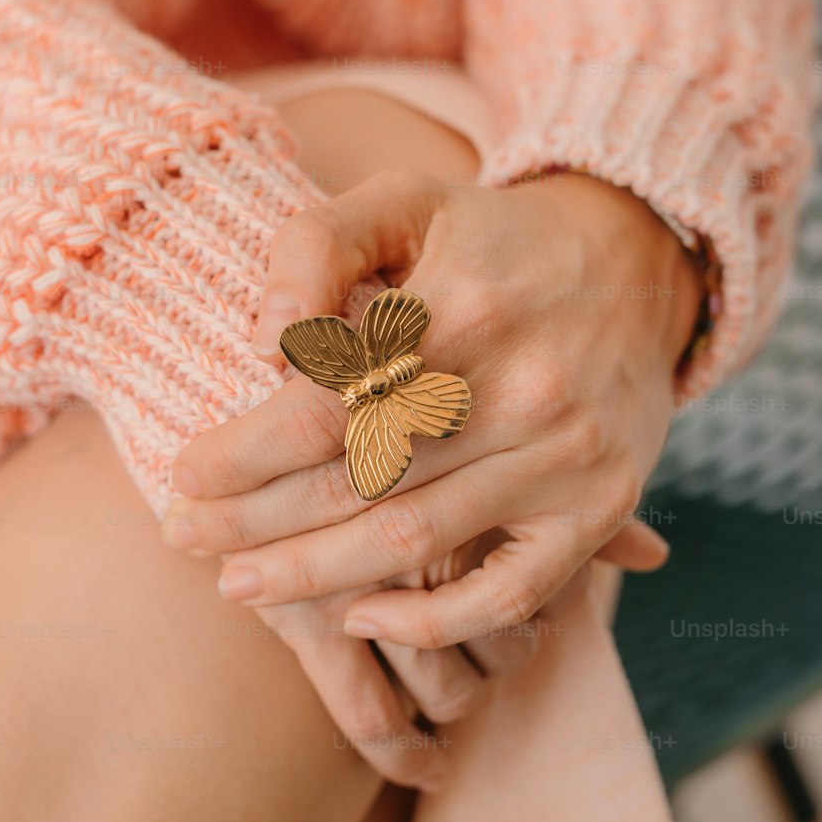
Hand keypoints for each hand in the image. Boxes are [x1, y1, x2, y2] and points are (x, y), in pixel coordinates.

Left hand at [169, 169, 698, 651]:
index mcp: (462, 307)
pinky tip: (361, 615)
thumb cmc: (493, 236)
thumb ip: (315, 247)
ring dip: (314, 577)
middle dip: (254, 523)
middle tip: (184, 539)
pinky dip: (432, 622)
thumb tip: (262, 343)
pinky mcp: (600, 505)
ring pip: (416, 541)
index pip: (325, 402)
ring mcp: (566, 457)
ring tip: (241, 586)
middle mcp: (521, 387)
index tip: (182, 474)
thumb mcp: (403, 200)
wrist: (639, 257)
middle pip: (358, 480)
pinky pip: (510, 593)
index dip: (242, 452)